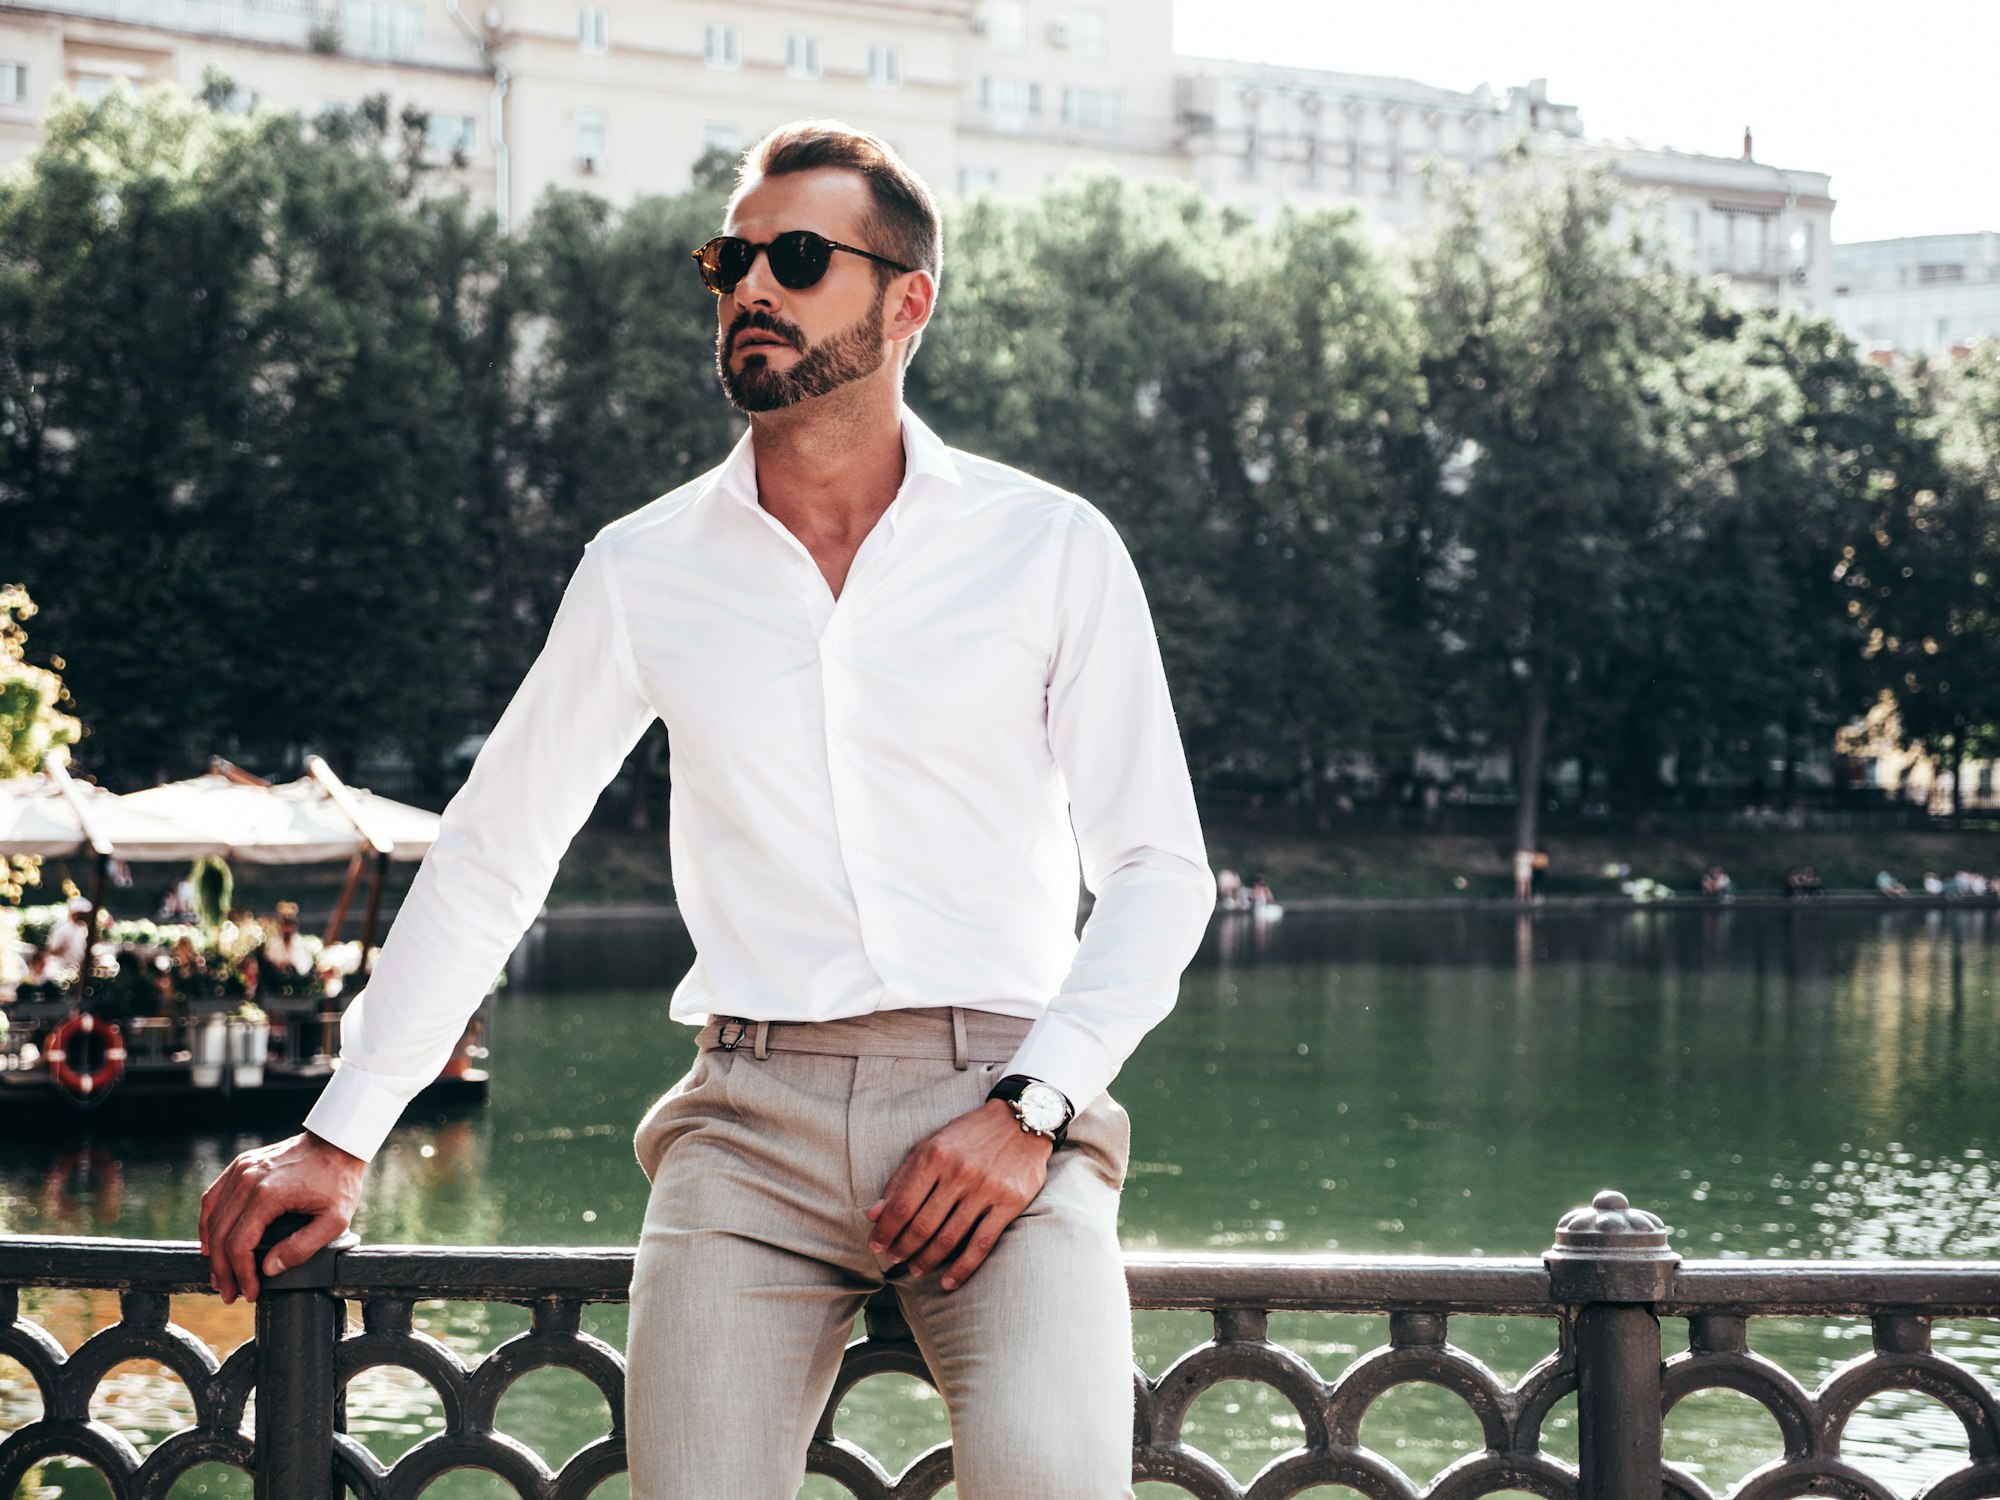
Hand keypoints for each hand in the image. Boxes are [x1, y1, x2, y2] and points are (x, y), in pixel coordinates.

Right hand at [199, 1131, 364, 1303]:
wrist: (339, 1142)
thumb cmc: (339, 1181)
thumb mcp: (334, 1220)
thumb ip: (302, 1248)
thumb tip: (268, 1269)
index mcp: (268, 1195)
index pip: (239, 1245)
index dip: (241, 1274)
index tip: (249, 1293)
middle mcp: (248, 1180)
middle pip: (220, 1235)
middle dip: (223, 1270)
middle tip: (229, 1293)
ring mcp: (242, 1170)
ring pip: (212, 1217)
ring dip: (212, 1250)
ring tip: (220, 1275)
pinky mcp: (242, 1164)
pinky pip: (214, 1196)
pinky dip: (209, 1222)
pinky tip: (212, 1242)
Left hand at [867, 1099, 1053, 1290]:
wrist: (1022, 1122)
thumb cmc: (969, 1135)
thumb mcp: (930, 1146)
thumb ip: (901, 1179)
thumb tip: (874, 1214)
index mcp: (935, 1156)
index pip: (901, 1205)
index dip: (885, 1231)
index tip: (875, 1246)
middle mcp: (959, 1173)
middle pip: (922, 1225)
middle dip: (903, 1248)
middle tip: (894, 1259)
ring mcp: (985, 1189)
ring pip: (948, 1238)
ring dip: (927, 1260)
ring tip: (916, 1270)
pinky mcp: (1009, 1203)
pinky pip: (981, 1244)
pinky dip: (962, 1268)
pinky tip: (948, 1282)